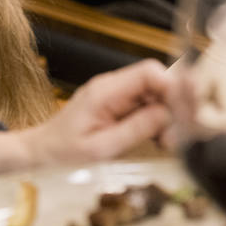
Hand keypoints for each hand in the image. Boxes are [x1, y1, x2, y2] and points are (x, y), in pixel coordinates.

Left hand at [0, 59, 175, 172]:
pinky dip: (157, 121)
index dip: (172, 87)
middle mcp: (113, 86)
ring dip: (167, 116)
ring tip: (167, 143)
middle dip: (174, 105)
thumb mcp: (101, 148)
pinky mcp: (117, 104)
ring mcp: (115, 94)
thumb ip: (135, 129)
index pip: (149, 72)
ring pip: (155, 94)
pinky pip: (145, 105)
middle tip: (178, 135)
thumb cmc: (64, 153)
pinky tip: (158, 140)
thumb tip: (168, 114)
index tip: (184, 114)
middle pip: (157, 81)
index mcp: (106, 91)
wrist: (40, 152)